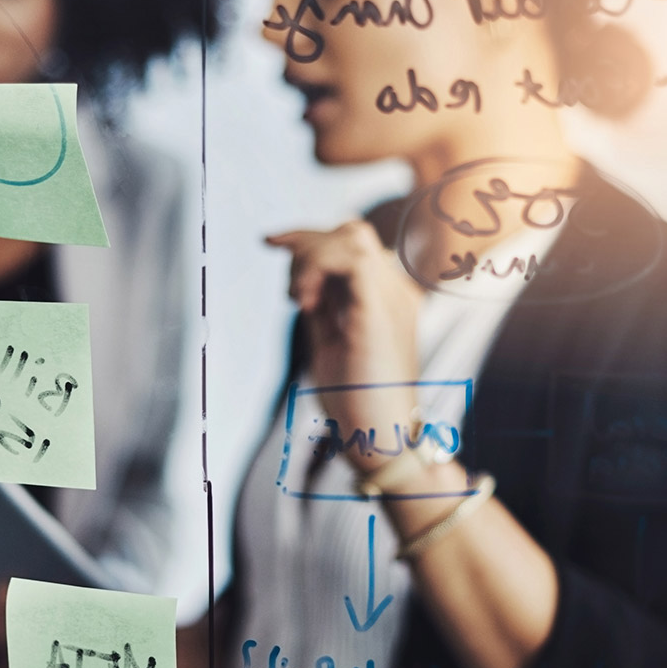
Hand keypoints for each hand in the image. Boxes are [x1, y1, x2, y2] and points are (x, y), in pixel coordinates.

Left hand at [267, 221, 421, 471]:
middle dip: (305, 241)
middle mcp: (395, 289)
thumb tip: (302, 273)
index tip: (271, 242)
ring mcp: (393, 296)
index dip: (308, 235)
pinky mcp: (382, 309)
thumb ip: (323, 304)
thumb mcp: (330, 339)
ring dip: (311, 258)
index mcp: (386, 296)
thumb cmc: (354, 400)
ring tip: (298, 301)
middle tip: (283, 278)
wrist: (378, 436)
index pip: (352, 241)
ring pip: (352, 236)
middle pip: (351, 231)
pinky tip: (304, 303)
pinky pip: (352, 257)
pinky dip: (317, 268)